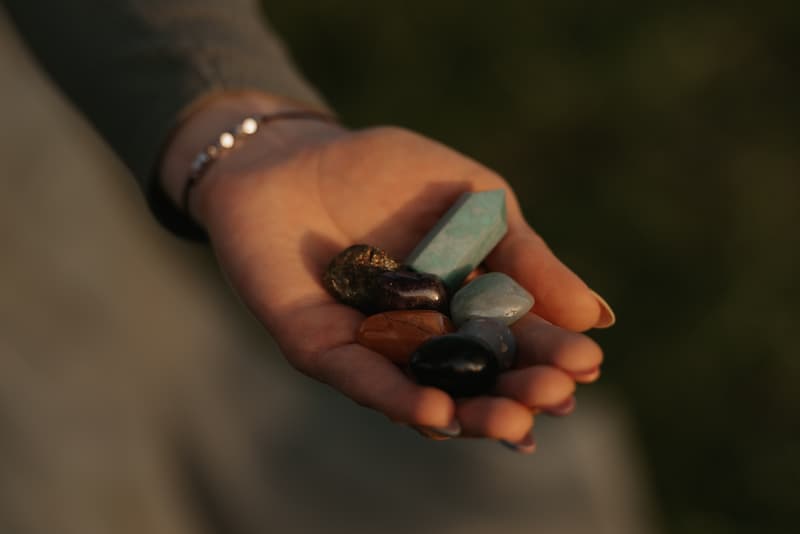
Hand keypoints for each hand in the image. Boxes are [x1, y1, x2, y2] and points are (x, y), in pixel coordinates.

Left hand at [161, 94, 612, 447]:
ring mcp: (374, 348)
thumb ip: (526, 257)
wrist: (295, 153)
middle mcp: (424, 338)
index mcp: (466, 303)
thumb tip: (596, 315)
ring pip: (428, 391)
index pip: (515, 339)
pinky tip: (438, 412)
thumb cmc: (388, 171)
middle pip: (477, 377)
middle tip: (555, 398)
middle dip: (517, 391)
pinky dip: (399, 398)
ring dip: (472, 413)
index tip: (586, 365)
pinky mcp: (322, 348)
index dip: (549, 353)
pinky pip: (362, 378)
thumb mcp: (475, 199)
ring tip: (515, 424)